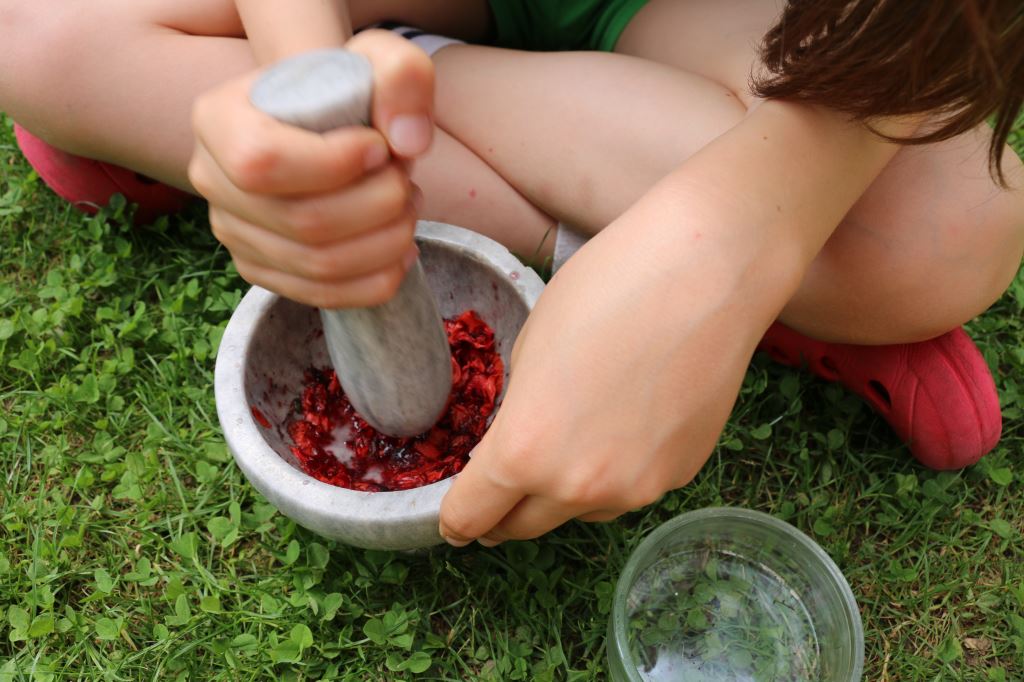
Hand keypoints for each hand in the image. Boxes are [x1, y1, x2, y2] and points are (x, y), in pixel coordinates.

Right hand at [188, 30, 435, 307]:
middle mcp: (211, 181)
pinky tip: (401, 250)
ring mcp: (233, 234)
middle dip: (379, 205)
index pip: (263, 161)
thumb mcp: (376, 61)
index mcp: (218, 120)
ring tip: (407, 207)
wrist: (329, 127)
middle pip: (303, 221)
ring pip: (319, 265)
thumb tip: (406, 143)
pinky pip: (323, 296)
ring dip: (386, 241)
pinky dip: (377, 279)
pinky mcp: (262, 271)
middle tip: (405, 180)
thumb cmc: (346, 91)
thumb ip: (400, 78)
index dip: (335, 164)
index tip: (379, 147)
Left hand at [437, 206, 772, 545]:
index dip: (455, 519)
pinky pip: (627, 492)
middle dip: (502, 514)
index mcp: (524, 450)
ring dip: (560, 494)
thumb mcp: (529, 347)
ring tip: (571, 441)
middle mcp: (576, 486)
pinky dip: (613, 475)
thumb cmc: (606, 290)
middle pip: (520, 528)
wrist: (705, 275)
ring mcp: (635, 489)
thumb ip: (516, 413)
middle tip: (499, 493)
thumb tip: (517, 444)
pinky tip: (623, 425)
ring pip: (578, 512)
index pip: (470, 517)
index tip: (454, 519)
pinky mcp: (679, 477)